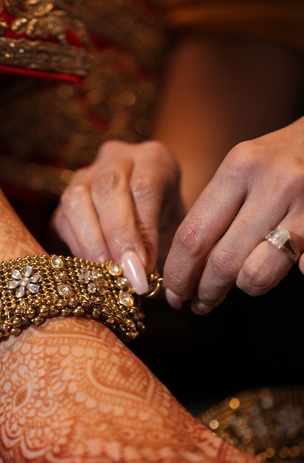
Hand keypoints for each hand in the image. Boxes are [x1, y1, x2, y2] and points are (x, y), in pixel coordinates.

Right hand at [53, 140, 182, 292]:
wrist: (153, 219)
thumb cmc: (169, 227)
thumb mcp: (176, 232)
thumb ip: (161, 249)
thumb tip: (140, 277)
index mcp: (154, 159)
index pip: (144, 186)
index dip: (141, 229)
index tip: (143, 268)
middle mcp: (117, 157)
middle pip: (108, 187)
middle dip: (115, 235)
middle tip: (123, 273)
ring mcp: (86, 174)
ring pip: (77, 198)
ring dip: (91, 242)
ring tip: (105, 275)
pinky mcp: (66, 199)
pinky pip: (63, 219)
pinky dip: (77, 248)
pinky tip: (92, 271)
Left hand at [163, 118, 303, 312]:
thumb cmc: (279, 158)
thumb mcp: (242, 168)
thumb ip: (216, 210)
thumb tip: (185, 266)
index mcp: (238, 168)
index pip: (193, 235)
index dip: (177, 273)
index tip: (172, 292)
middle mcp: (272, 184)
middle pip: (221, 261)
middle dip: (203, 291)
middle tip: (198, 303)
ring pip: (255, 273)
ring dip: (240, 289)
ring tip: (236, 287)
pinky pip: (297, 270)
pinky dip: (277, 278)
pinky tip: (271, 273)